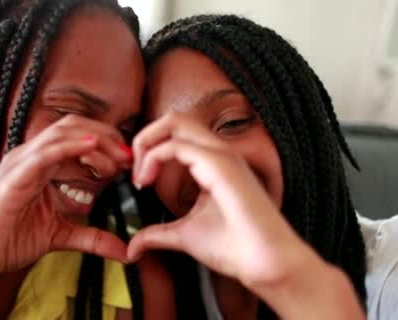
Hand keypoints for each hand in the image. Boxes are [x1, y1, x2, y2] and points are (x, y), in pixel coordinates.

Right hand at [0, 115, 131, 277]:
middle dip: (106, 137)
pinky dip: (69, 146)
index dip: (106, 144)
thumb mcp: (60, 236)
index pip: (77, 137)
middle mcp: (30, 156)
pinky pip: (44, 153)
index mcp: (40, 164)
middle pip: (72, 127)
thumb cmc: (10, 241)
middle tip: (129, 157)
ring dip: (95, 141)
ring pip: (61, 133)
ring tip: (118, 156)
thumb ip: (92, 238)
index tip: (129, 162)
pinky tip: (92, 146)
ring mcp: (20, 163)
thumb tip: (125, 251)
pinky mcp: (14, 176)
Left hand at [129, 112, 319, 287]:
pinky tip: (146, 183)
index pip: (175, 134)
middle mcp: (219, 152)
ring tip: (139, 176)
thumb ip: (157, 233)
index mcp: (213, 162)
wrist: (265, 264)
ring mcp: (222, 155)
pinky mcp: (221, 165)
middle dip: (144, 137)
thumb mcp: (184, 235)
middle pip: (173, 118)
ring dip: (146, 143)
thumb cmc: (235, 248)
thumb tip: (133, 246)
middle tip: (132, 168)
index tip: (138, 180)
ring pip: (175, 121)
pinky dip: (153, 159)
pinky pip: (176, 146)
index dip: (148, 149)